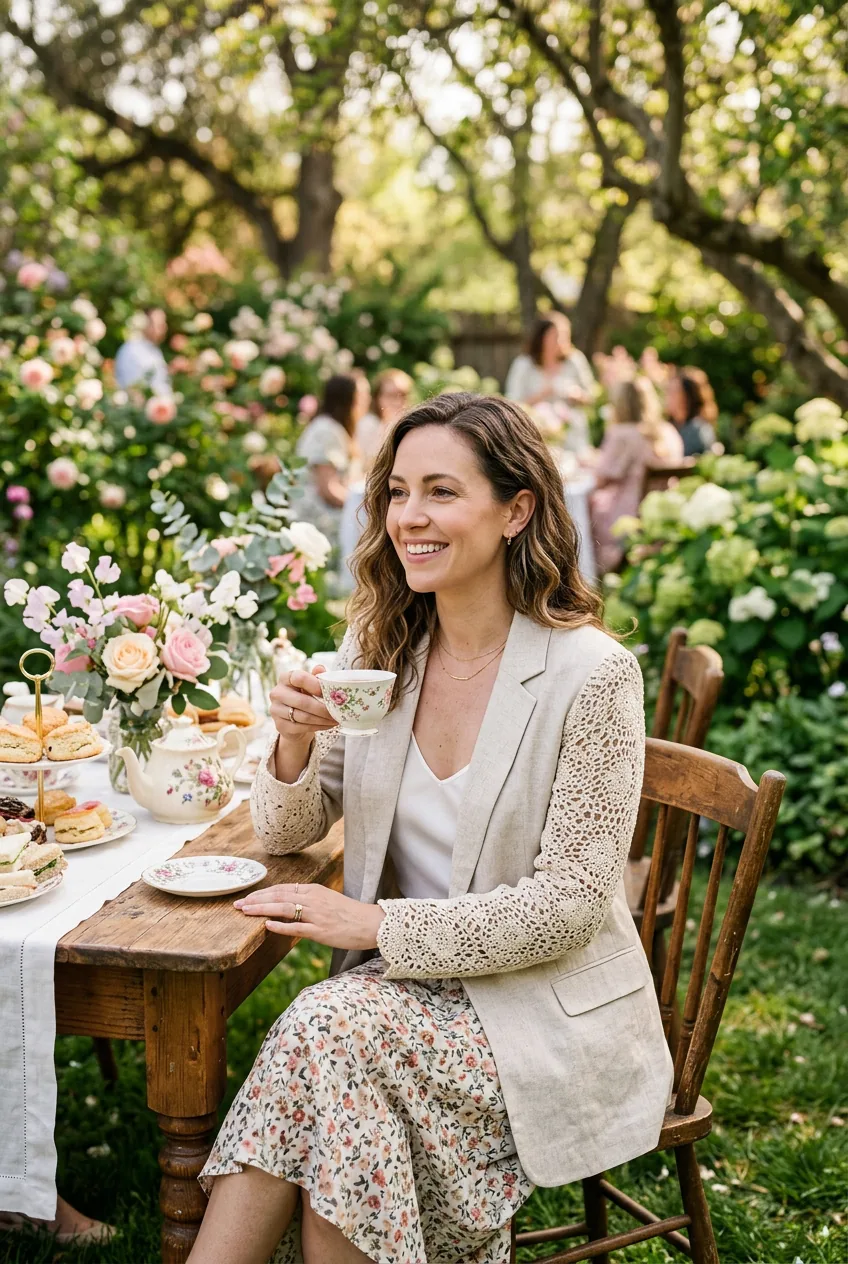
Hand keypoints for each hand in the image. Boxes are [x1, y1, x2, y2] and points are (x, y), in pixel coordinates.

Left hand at [235, 883, 384, 950]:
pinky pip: (296, 927)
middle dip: (256, 900)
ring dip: (261, 909)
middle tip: (237, 904)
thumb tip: (287, 905)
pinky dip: (280, 925)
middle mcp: (313, 899)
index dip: (262, 893)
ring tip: (245, 911)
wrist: (371, 923)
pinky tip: (266, 925)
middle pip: (278, 895)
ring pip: (283, 908)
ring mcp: (316, 914)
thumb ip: (308, 901)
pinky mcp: (320, 931)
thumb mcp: (327, 900)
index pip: (282, 888)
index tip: (247, 897)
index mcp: (314, 890)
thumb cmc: (349, 914)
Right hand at [269, 666, 336, 747]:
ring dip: (323, 719)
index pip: (298, 678)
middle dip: (323, 708)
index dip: (315, 685)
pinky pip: (302, 727)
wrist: (292, 719)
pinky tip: (328, 725)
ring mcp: (276, 710)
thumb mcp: (310, 685)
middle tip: (338, 712)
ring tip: (336, 719)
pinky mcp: (280, 726)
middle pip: (303, 701)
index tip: (329, 692)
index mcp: (285, 678)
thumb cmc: (304, 696)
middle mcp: (277, 693)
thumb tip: (321, 668)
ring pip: (304, 716)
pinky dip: (318, 727)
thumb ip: (316, 677)